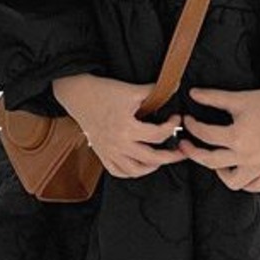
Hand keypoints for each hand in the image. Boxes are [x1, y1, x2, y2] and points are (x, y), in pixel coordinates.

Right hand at [52, 74, 188, 179]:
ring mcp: (110, 151)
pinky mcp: (102, 153)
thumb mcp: (130, 90)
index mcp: (127, 127)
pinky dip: (130, 172)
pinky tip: (139, 165)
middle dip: (171, 156)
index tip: (175, 119)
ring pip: (135, 170)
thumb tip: (173, 88)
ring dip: (152, 167)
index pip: (158, 135)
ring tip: (161, 160)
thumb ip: (153, 91)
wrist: (78, 95)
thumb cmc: (103, 92)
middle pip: (152, 158)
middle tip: (181, 151)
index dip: (172, 126)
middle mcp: (119, 143)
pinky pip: (117, 171)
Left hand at [181, 87, 259, 192]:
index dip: (192, 126)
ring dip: (219, 171)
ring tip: (214, 157)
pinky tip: (235, 168)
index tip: (187, 120)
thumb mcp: (239, 98)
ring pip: (232, 182)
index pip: (205, 134)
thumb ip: (213, 97)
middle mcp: (248, 156)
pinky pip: (253, 186)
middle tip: (186, 144)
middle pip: (210, 161)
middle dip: (193, 152)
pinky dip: (243, 182)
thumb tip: (191, 93)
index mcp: (238, 136)